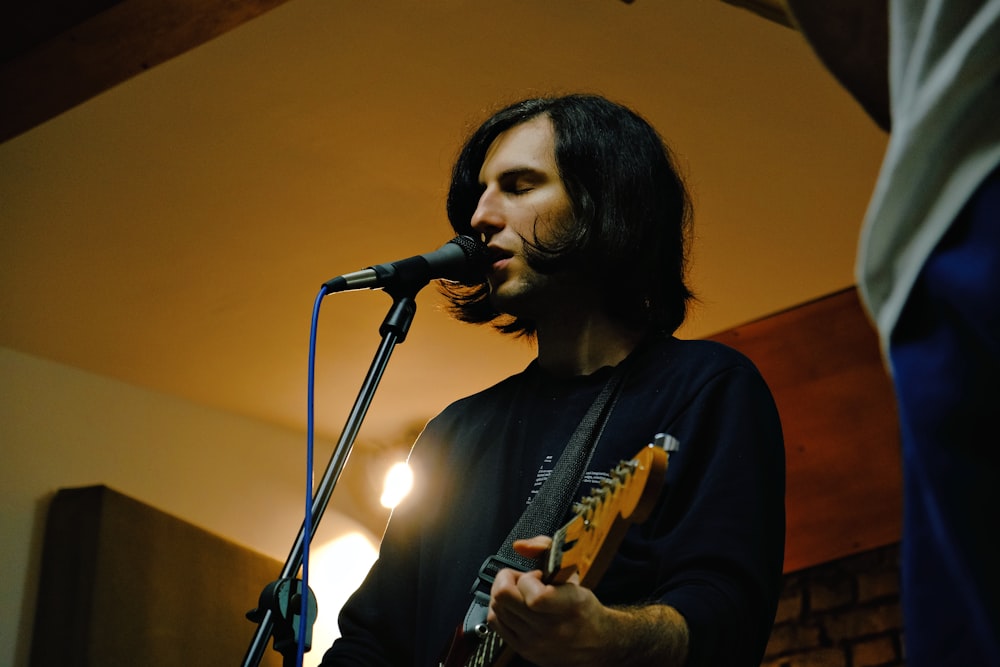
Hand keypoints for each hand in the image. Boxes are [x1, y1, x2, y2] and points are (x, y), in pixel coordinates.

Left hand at [486, 536, 610, 666]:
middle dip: (509, 579)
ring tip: (521, 593)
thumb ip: (546, 548)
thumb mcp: (573, 571)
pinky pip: (494, 621)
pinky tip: (515, 605)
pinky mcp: (522, 649)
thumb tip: (520, 546)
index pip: (535, 598)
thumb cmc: (582, 605)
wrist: (593, 642)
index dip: (528, 579)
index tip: (537, 575)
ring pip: (496, 607)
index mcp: (570, 606)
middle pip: (505, 598)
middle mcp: (551, 628)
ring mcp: (534, 641)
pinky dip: (500, 608)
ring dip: (505, 594)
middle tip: (522, 579)